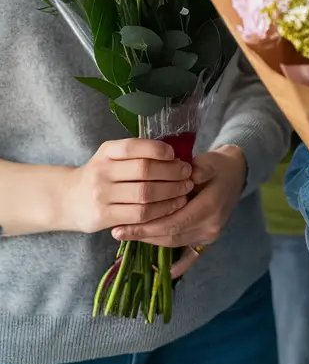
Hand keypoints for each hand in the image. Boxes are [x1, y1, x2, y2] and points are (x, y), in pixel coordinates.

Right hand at [64, 139, 193, 233]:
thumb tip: (176, 156)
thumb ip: (137, 154)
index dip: (158, 149)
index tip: (175, 155)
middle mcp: (102, 171)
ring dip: (172, 192)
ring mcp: (101, 195)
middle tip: (187, 173)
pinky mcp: (103, 216)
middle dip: (172, 172)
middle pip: (144, 171)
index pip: (133, 146)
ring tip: (185, 189)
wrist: (67, 200)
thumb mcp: (112, 157)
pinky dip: (162, 209)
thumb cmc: (101, 175)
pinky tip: (174, 205)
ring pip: (145, 194)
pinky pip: (140, 214)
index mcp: (106, 152)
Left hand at [109, 145, 247, 277]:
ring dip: (151, 240)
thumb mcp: (210, 161)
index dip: (147, 227)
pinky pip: (190, 255)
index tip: (122, 226)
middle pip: (171, 235)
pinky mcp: (208, 239)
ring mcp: (211, 235)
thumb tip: (186, 175)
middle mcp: (211, 226)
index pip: (174, 222)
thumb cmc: (219, 166)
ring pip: (174, 242)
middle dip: (143, 235)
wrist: (237, 174)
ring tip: (128, 236)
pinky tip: (165, 272)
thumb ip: (198, 168)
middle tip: (118, 232)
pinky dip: (178, 265)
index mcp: (211, 207)